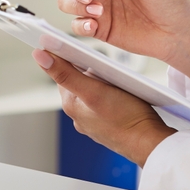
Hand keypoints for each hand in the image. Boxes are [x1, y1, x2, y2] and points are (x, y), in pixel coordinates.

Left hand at [32, 49, 175, 164]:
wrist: (149, 143)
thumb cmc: (125, 118)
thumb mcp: (93, 90)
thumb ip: (66, 74)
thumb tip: (40, 56)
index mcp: (71, 105)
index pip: (63, 72)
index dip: (70, 57)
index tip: (79, 46)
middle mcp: (79, 115)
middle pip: (79, 81)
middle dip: (89, 69)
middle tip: (105, 64)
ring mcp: (94, 121)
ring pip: (93, 91)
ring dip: (101, 82)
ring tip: (116, 79)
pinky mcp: (108, 124)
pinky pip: (105, 102)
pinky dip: (111, 94)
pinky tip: (123, 93)